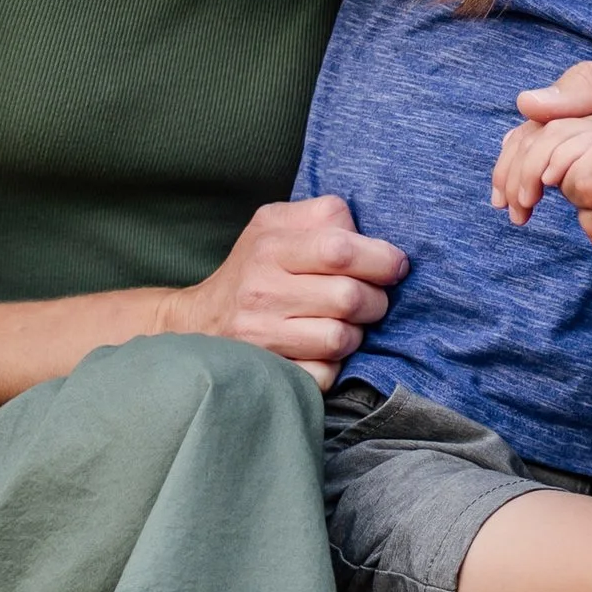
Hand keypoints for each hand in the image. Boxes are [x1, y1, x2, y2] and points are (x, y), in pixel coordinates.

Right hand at [163, 197, 406, 378]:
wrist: (196, 321)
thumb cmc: (252, 269)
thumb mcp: (275, 225)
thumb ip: (323, 216)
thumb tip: (374, 237)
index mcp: (270, 245)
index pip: (339, 249)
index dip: (381, 259)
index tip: (395, 267)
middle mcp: (261, 289)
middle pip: (349, 297)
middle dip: (375, 300)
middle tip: (371, 300)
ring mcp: (261, 335)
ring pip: (341, 339)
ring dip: (355, 334)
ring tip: (343, 324)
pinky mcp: (266, 372)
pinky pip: (325, 374)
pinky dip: (333, 366)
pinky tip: (320, 352)